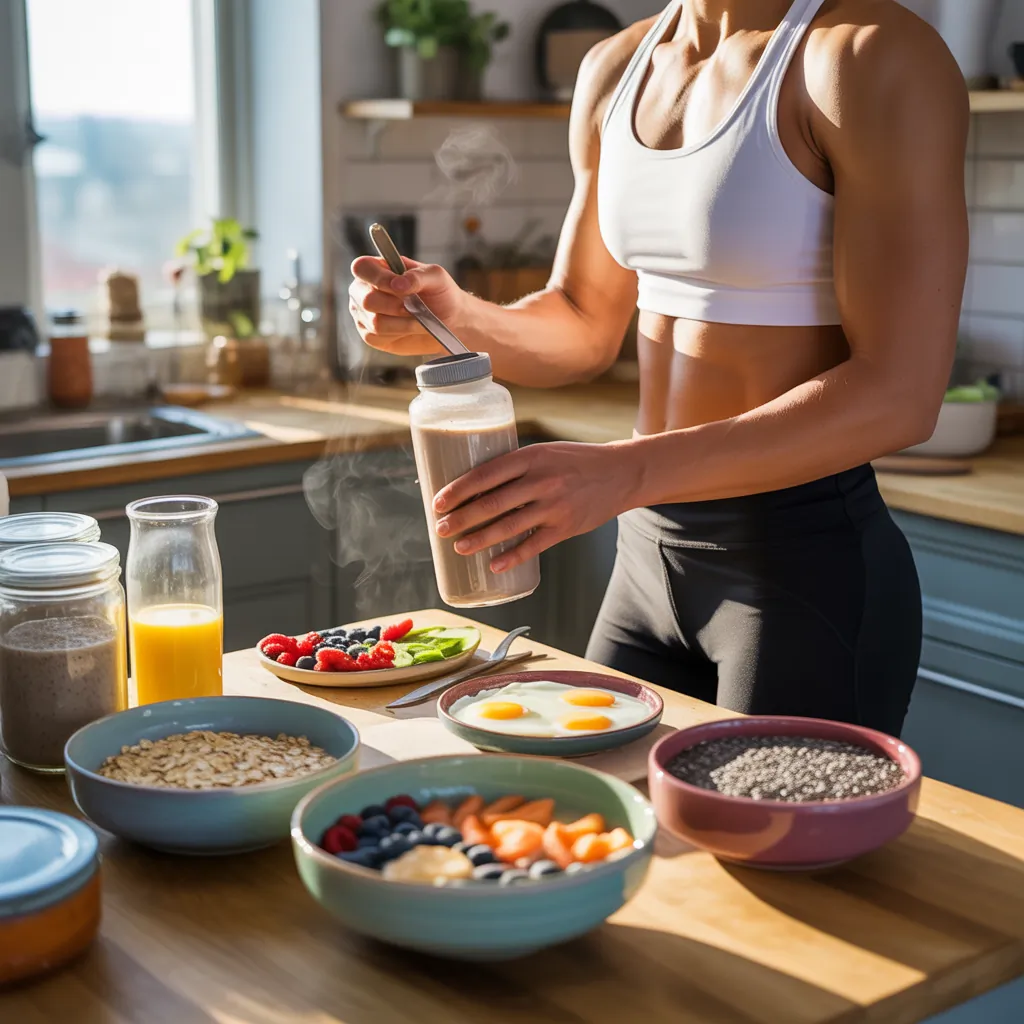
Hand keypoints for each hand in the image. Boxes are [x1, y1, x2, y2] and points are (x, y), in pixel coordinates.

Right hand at [349, 256, 467, 355]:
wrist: (450, 322)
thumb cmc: (441, 294)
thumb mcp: (435, 277)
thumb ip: (416, 276)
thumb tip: (397, 284)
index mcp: (377, 268)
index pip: (361, 268)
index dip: (379, 279)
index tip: (402, 289)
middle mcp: (364, 290)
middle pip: (366, 299)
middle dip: (396, 306)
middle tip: (416, 307)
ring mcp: (364, 313)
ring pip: (374, 322)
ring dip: (403, 323)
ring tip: (419, 319)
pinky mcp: (370, 335)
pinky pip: (376, 337)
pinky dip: (399, 334)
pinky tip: (410, 329)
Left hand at [433, 441, 639, 572]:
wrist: (620, 472)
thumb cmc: (575, 461)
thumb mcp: (544, 453)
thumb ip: (516, 468)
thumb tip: (475, 488)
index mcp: (530, 457)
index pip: (485, 474)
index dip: (458, 490)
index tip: (438, 502)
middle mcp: (541, 480)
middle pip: (491, 503)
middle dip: (461, 518)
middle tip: (441, 529)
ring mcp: (554, 505)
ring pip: (508, 526)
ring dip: (479, 539)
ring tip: (459, 547)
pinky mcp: (566, 526)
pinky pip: (534, 545)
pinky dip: (512, 557)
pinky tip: (494, 565)